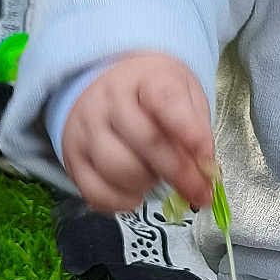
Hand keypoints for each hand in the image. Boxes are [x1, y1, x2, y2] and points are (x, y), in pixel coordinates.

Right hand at [61, 52, 214, 213]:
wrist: (109, 84)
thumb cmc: (153, 93)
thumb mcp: (184, 93)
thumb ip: (197, 126)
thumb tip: (205, 166)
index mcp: (145, 77)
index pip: (165, 101)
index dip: (190, 131)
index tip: (207, 157)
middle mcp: (109, 99)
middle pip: (146, 142)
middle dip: (179, 173)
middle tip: (201, 192)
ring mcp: (86, 128)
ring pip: (118, 169)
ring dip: (148, 184)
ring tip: (158, 178)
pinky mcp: (72, 157)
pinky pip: (94, 191)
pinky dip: (120, 202)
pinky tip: (136, 193)